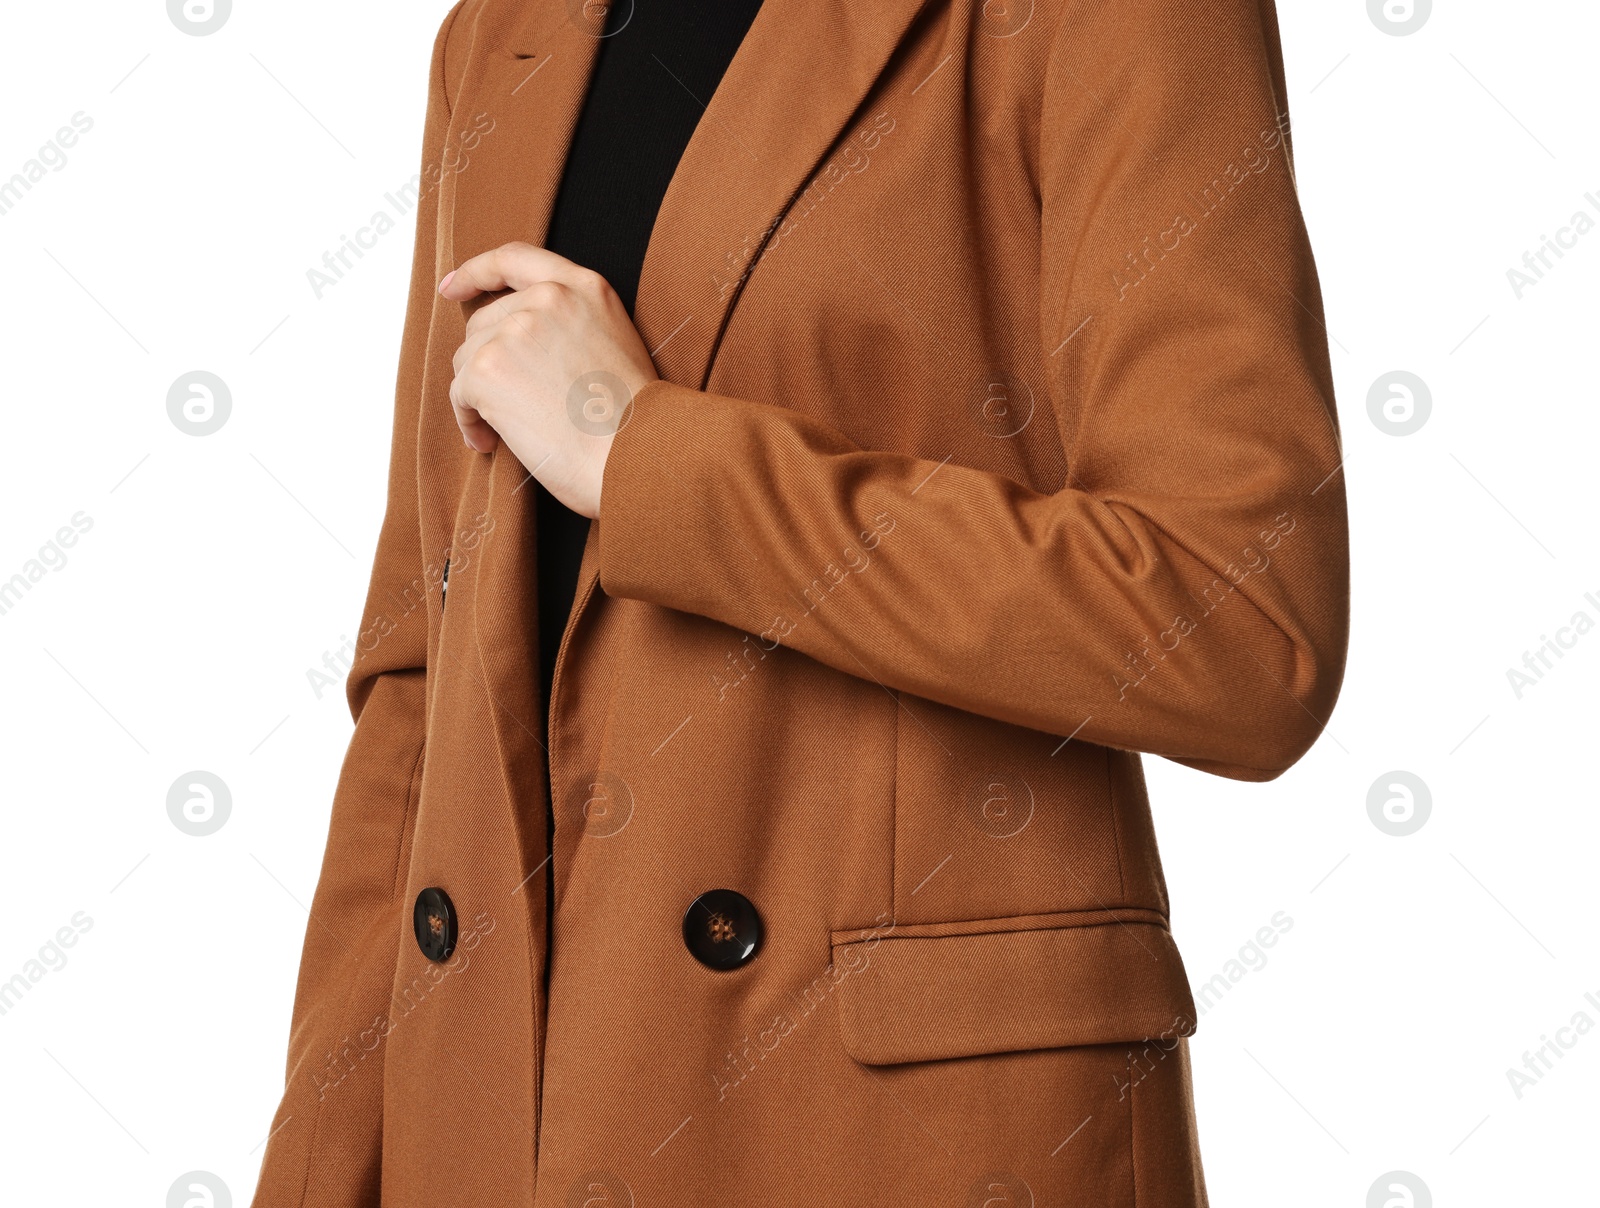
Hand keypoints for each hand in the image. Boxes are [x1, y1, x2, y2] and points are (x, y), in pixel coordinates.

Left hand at [440, 241, 658, 518]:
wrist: (636, 454)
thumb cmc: (633, 420)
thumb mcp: (614, 342)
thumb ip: (569, 323)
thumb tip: (515, 338)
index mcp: (583, 288)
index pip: (514, 259)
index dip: (476, 272)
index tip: (452, 288)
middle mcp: (547, 298)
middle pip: (484, 322)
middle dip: (487, 363)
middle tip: (511, 403)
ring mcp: (515, 330)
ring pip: (467, 359)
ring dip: (479, 396)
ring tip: (509, 428)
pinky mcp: (489, 367)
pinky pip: (459, 393)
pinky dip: (469, 421)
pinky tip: (492, 441)